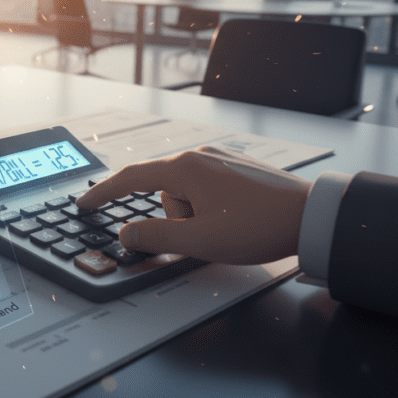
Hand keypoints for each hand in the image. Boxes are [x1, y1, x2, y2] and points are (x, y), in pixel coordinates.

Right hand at [76, 146, 312, 264]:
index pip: (130, 178)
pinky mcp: (235, 170)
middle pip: (162, 192)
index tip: (83, 204)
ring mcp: (220, 160)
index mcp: (186, 168)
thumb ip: (156, 237)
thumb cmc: (260, 226)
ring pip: (185, 195)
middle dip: (174, 220)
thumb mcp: (201, 241)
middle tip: (203, 236)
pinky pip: (204, 191)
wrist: (313, 216)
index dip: (103, 193)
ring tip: (227, 231)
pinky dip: (208, 210)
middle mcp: (200, 157)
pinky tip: (234, 222)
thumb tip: (125, 234)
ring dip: (194, 218)